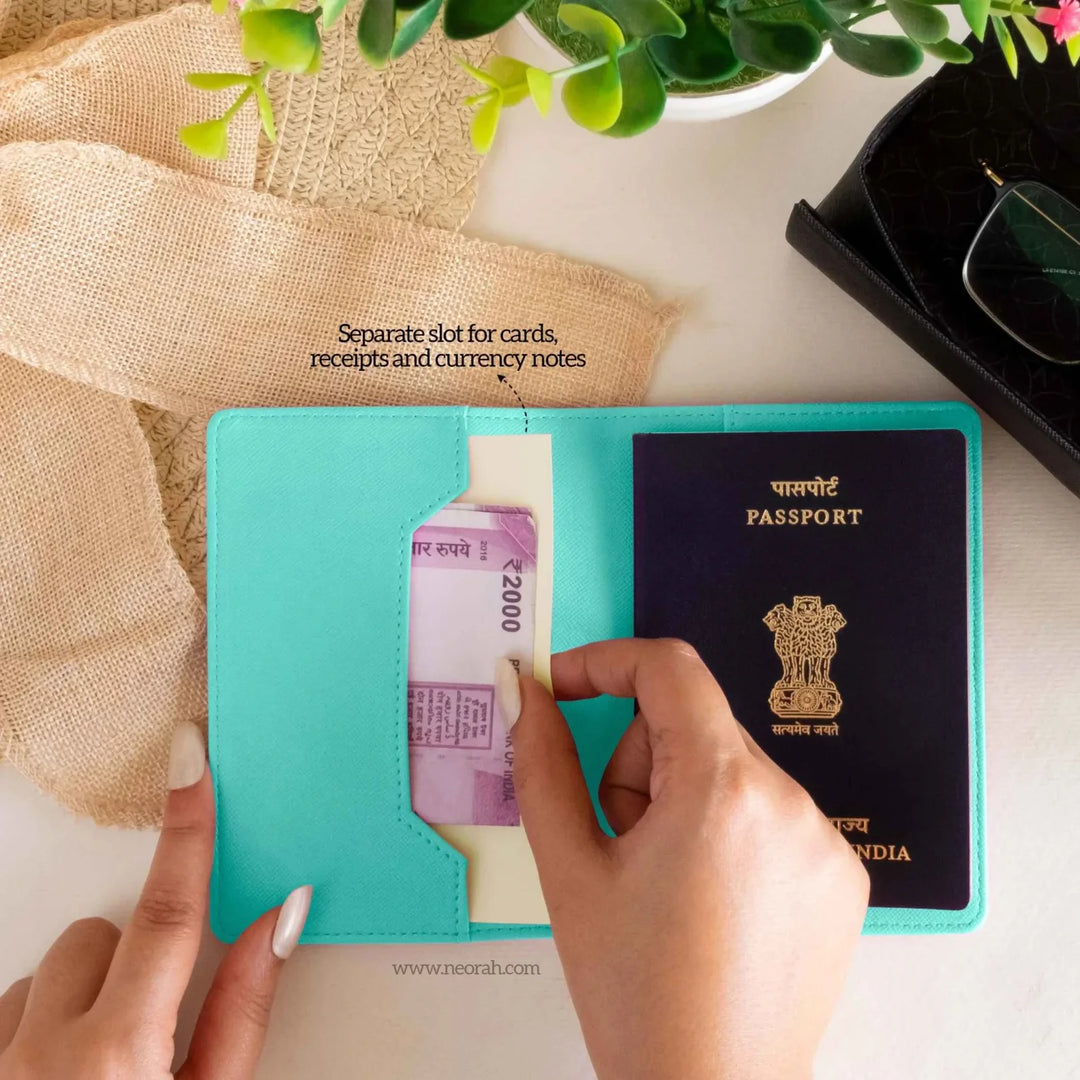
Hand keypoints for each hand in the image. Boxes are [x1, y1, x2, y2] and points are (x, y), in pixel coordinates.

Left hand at [0, 722, 311, 1079]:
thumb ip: (246, 1010)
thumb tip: (282, 915)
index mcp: (120, 1055)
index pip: (170, 911)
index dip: (188, 826)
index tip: (190, 755)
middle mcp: (39, 1051)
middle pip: (99, 938)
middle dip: (135, 962)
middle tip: (153, 1028)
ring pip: (46, 973)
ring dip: (81, 996)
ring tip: (99, 1065)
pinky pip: (4, 1008)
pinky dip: (35, 1024)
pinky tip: (54, 1077)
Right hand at [504, 639, 868, 1079]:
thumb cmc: (636, 995)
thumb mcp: (570, 870)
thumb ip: (541, 761)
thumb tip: (522, 689)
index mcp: (722, 788)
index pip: (668, 667)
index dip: (605, 663)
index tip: (561, 689)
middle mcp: (790, 799)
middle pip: (693, 725)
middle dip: (640, 764)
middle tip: (619, 844)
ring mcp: (825, 839)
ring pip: (729, 769)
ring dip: (684, 801)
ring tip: (665, 886)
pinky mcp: (842, 874)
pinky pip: (771, 813)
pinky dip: (730, 834)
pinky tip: (712, 905)